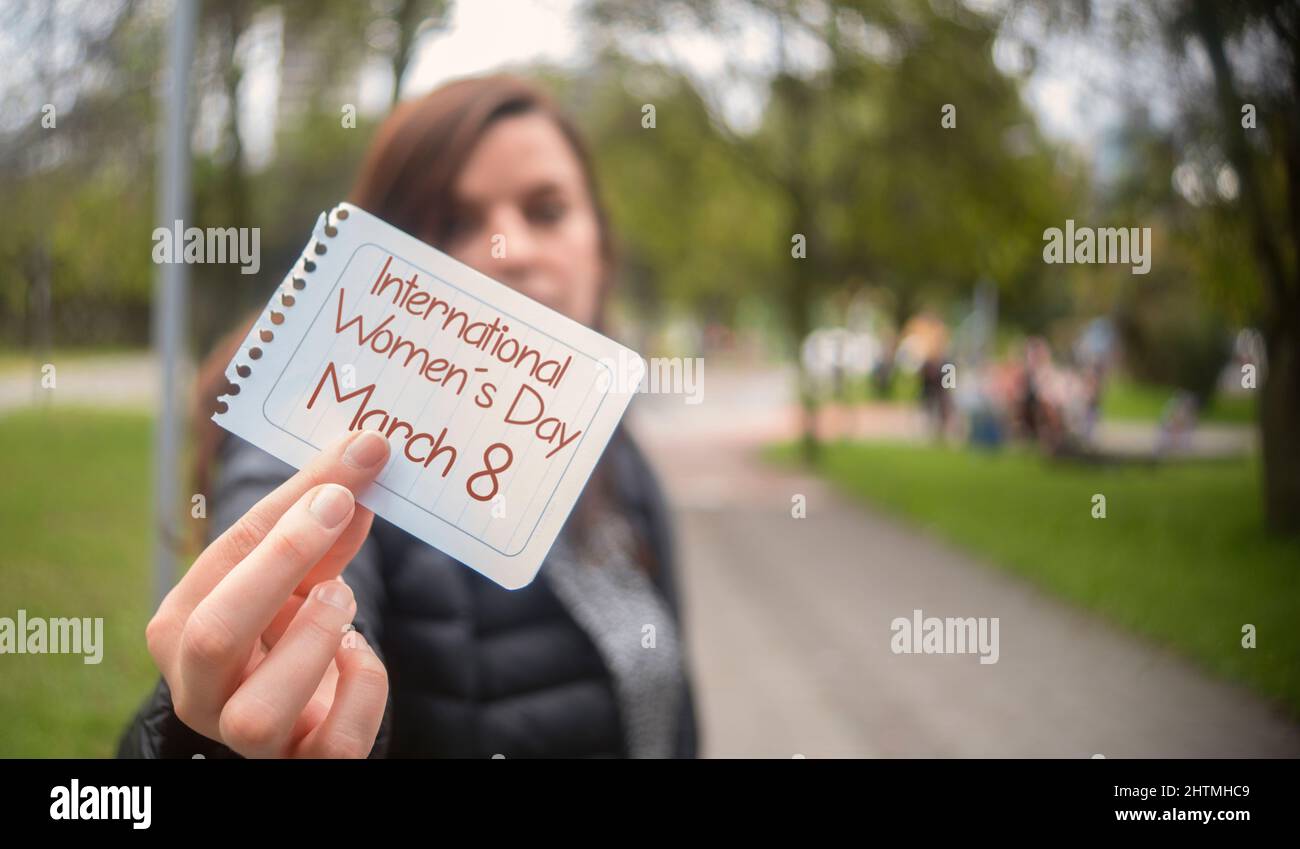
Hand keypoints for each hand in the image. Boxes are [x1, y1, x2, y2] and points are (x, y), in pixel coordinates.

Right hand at [146, 429, 391, 757]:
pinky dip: (362, 688)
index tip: (351, 461)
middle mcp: (198, 690)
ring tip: (340, 599)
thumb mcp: (297, 575)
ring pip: (259, 712)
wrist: (304, 714)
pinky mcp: (302, 766)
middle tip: (343, 506)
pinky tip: (357, 656)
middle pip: (213, 635)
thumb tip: (364, 458)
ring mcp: (245, 739)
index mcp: (179, 627)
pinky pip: (335, 744)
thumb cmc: (290, 631)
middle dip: (284, 559)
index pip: (222, 558)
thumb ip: (323, 525)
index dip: (290, 505)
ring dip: (315, 639)